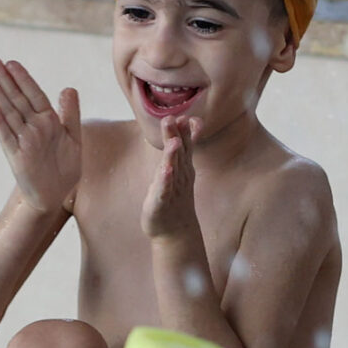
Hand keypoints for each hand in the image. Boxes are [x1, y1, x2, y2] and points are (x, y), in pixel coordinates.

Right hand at [0, 56, 79, 215]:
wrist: (55, 194)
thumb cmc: (63, 166)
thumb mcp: (73, 137)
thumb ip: (70, 113)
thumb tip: (68, 88)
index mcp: (47, 120)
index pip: (34, 94)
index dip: (23, 78)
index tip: (11, 62)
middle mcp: (33, 127)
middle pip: (17, 99)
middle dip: (4, 79)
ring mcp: (23, 141)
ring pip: (9, 113)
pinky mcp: (17, 157)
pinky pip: (6, 137)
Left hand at [142, 115, 200, 250]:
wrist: (176, 230)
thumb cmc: (175, 198)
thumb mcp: (178, 170)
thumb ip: (181, 149)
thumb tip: (184, 128)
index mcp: (182, 167)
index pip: (185, 145)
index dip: (185, 131)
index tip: (186, 116)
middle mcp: (179, 176)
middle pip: (178, 153)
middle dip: (176, 136)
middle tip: (173, 118)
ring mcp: (172, 189)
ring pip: (172, 169)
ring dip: (172, 156)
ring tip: (174, 142)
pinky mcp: (161, 202)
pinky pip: (164, 189)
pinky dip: (165, 180)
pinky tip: (166, 170)